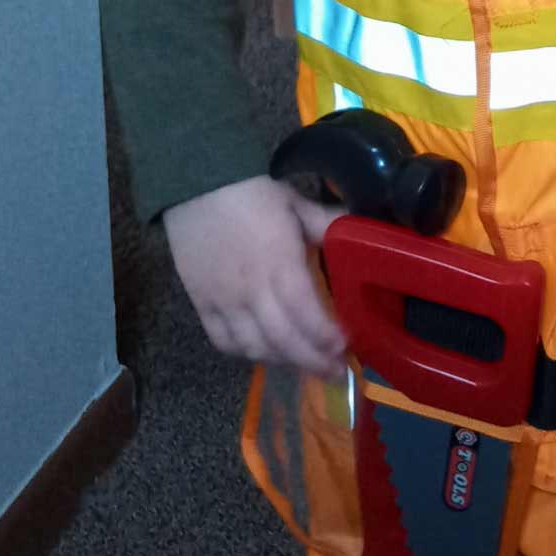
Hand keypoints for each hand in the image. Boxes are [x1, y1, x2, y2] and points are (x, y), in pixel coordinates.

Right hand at [161, 177, 347, 374]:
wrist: (195, 184)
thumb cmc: (250, 192)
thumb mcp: (295, 203)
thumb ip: (326, 223)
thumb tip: (360, 228)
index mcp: (280, 263)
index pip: (306, 314)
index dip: (325, 338)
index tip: (345, 347)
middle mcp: (252, 289)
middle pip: (284, 340)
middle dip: (313, 361)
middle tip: (335, 371)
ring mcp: (223, 300)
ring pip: (254, 347)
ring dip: (282, 360)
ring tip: (302, 362)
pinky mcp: (201, 303)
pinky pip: (222, 341)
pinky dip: (245, 353)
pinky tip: (262, 351)